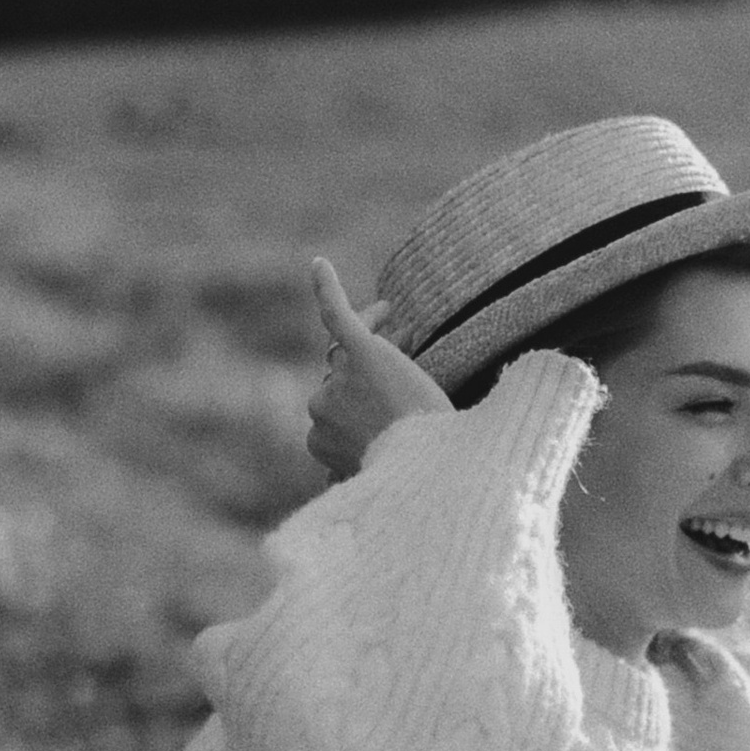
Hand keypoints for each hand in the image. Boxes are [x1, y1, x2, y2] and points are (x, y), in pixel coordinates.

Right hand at [304, 259, 449, 479]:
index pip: (335, 404)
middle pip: (341, 376)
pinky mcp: (361, 349)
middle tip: (412, 360)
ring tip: (408, 332)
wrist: (431, 465)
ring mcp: (340, 379)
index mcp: (318, 438)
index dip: (362, 397)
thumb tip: (330, 485)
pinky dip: (328, 288)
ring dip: (375, 338)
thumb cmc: (410, 475)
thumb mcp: (372, 475)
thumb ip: (345, 471)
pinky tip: (320, 265)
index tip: (394, 394)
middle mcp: (319, 407)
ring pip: (347, 348)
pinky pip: (337, 315)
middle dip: (370, 370)